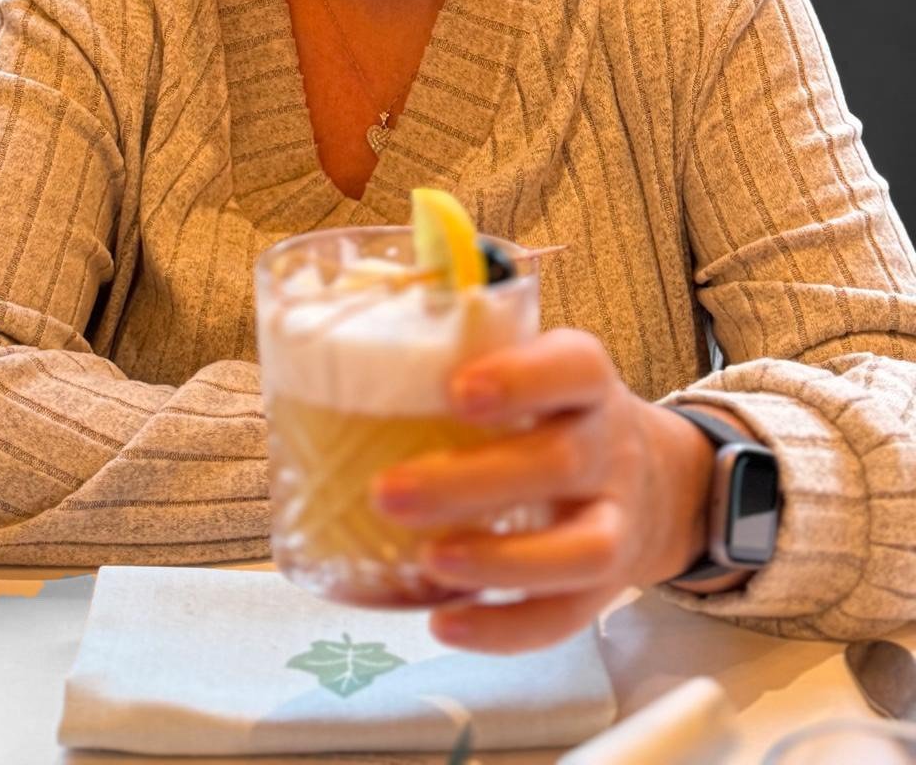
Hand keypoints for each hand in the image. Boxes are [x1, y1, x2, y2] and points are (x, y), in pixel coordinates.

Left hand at [370, 327, 725, 653]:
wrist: (651, 477)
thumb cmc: (554, 414)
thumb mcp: (529, 367)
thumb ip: (457, 356)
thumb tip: (322, 345)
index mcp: (584, 382)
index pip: (572, 368)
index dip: (521, 379)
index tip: (457, 391)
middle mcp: (607, 448)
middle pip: (560, 461)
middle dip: (474, 482)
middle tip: (391, 490)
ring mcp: (614, 520)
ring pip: (581, 548)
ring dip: (501, 560)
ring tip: (429, 560)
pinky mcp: (605, 586)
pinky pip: (565, 617)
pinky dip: (506, 627)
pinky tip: (446, 620)